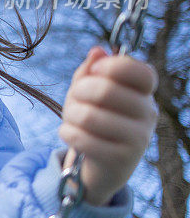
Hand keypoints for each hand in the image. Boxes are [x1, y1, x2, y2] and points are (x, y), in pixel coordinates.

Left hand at [59, 46, 158, 205]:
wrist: (100, 166)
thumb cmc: (93, 119)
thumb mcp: (88, 92)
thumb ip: (91, 71)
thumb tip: (97, 52)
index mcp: (143, 92)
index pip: (141, 72)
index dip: (114, 67)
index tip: (95, 71)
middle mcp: (148, 114)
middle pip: (106, 91)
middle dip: (78, 92)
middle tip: (75, 99)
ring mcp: (139, 139)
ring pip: (90, 116)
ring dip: (71, 115)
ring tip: (72, 120)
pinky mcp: (122, 161)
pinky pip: (83, 139)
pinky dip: (68, 133)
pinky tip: (70, 134)